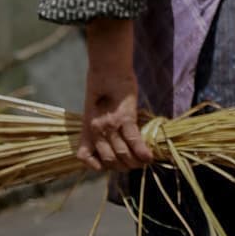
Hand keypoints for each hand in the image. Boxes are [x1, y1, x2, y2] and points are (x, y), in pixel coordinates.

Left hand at [78, 20, 154, 171]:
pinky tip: (149, 157)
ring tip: (144, 161)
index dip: (99, 166)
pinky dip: (143, 152)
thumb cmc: (103, 86)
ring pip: (123, 154)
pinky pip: (134, 141)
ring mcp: (110, 125)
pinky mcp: (125, 118)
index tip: (113, 163)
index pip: (85, 157)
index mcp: (86, 129)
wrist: (108, 69)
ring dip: (135, 162)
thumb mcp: (93, 108)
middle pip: (110, 160)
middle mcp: (95, 130)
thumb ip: (96, 125)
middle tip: (136, 164)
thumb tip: (111, 140)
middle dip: (124, 166)